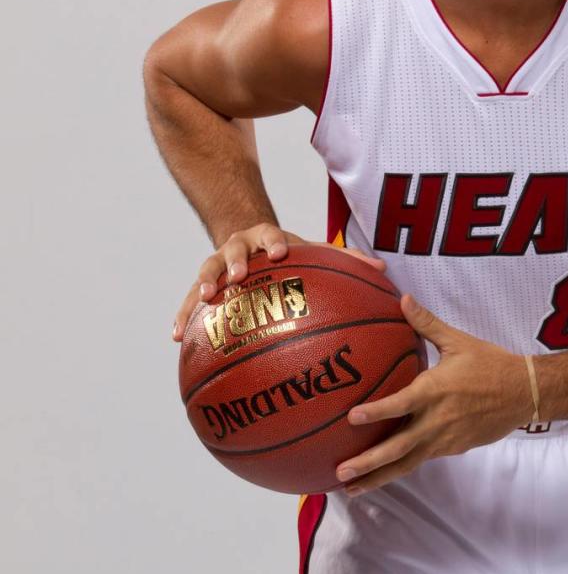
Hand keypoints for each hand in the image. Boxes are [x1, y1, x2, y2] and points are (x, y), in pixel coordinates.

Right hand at [172, 222, 386, 340]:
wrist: (246, 237)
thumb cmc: (288, 252)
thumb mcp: (312, 249)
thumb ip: (344, 260)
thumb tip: (383, 269)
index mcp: (267, 237)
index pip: (271, 235)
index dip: (273, 243)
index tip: (279, 253)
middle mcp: (239, 247)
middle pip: (232, 251)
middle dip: (234, 263)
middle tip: (236, 278)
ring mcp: (217, 263)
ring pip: (206, 271)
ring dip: (205, 286)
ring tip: (204, 303)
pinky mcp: (203, 284)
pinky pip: (188, 300)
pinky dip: (183, 316)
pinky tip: (177, 338)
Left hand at [334, 294, 533, 494]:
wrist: (524, 393)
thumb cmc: (490, 363)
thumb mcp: (458, 341)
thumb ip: (426, 323)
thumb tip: (403, 298)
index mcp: (435, 391)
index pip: (400, 404)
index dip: (376, 412)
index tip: (351, 418)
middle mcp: (436, 421)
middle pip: (397, 448)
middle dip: (367, 463)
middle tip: (340, 473)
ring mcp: (444, 440)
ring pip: (406, 463)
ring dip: (377, 477)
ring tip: (350, 489)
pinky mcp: (453, 449)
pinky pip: (420, 460)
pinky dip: (398, 469)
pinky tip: (380, 474)